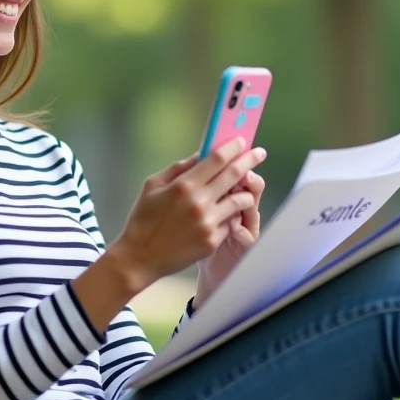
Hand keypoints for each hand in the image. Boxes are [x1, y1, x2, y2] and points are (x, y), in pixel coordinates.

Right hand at [104, 137, 268, 294]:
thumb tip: (201, 154)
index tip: (242, 141)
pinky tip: (225, 214)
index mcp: (183, 186)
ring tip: (243, 189)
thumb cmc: (143, 219)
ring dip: (245, 191)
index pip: (217, 159)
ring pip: (240, 200)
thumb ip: (178, 168)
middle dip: (250, 160)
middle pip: (234, 174)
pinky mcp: (212, 241)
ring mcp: (208, 223)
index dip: (233, 147)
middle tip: (259, 153)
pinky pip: (231, 222)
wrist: (140, 257)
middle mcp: (199, 203)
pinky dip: (231, 215)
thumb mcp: (152, 185)